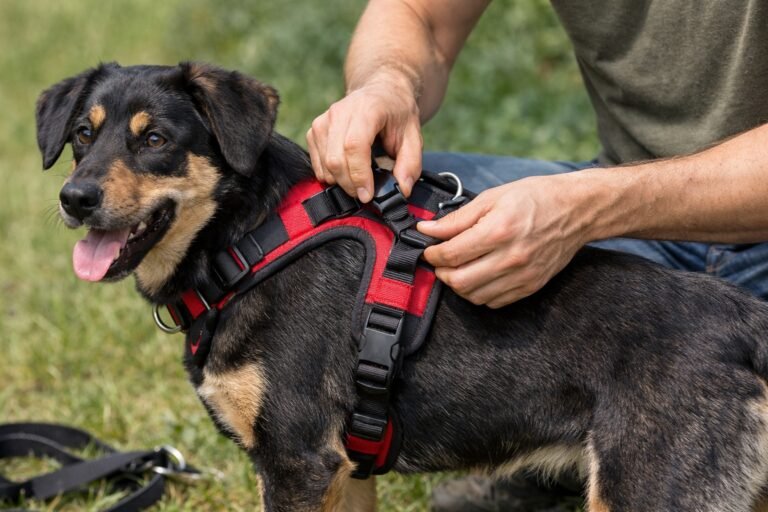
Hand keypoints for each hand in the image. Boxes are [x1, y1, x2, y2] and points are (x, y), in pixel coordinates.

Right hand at [306, 72, 422, 201]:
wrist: (381, 91)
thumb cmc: (397, 114)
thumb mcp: (414, 136)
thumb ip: (410, 164)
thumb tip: (402, 190)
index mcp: (367, 109)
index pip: (354, 146)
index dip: (359, 175)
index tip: (368, 194)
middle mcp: (340, 112)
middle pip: (335, 159)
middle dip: (350, 184)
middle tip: (366, 193)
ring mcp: (324, 120)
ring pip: (324, 163)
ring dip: (340, 182)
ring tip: (359, 182)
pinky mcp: (315, 130)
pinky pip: (316, 162)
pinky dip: (330, 175)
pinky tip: (346, 173)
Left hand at [417, 175, 590, 307]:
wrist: (577, 210)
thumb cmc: (536, 197)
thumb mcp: (493, 197)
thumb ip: (458, 218)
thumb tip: (428, 230)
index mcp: (499, 231)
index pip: (451, 254)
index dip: (432, 253)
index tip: (428, 248)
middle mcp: (511, 257)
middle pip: (459, 281)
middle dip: (441, 272)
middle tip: (439, 261)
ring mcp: (522, 275)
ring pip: (474, 296)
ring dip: (458, 285)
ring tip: (458, 268)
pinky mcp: (530, 286)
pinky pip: (494, 302)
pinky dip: (479, 293)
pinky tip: (478, 276)